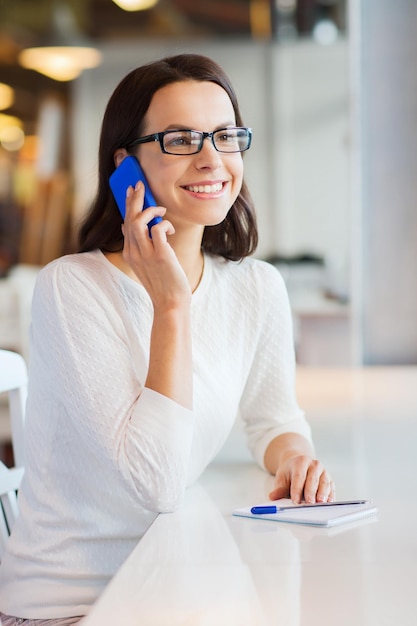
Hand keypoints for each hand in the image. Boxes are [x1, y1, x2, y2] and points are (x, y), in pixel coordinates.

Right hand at [122, 182, 190, 309]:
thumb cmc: (163, 283)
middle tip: (140, 184)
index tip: (131, 191)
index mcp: (130, 253)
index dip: (128, 205)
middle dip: (134, 199)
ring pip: (138, 222)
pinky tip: (170, 228)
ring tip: (160, 209)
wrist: (170, 304)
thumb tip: (133, 226)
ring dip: (148, 209)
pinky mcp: (160, 255)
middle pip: (129, 219)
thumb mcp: (146, 264)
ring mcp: (146, 254)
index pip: (125, 224)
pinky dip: (163, 224)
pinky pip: (157, 229)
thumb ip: (140, 246)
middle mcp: (134, 252)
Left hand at [268, 454, 334, 503]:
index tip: (295, 500)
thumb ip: (279, 489)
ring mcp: (323, 471)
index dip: (297, 489)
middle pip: (313, 480)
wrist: (299, 463)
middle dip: (311, 492)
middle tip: (309, 504)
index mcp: (300, 462)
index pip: (299, 476)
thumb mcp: (282, 478)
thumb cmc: (290, 472)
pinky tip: (328, 503)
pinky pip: (331, 488)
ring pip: (324, 483)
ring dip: (323, 494)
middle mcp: (314, 465)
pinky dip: (330, 495)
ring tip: (320, 504)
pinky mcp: (329, 479)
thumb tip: (273, 497)